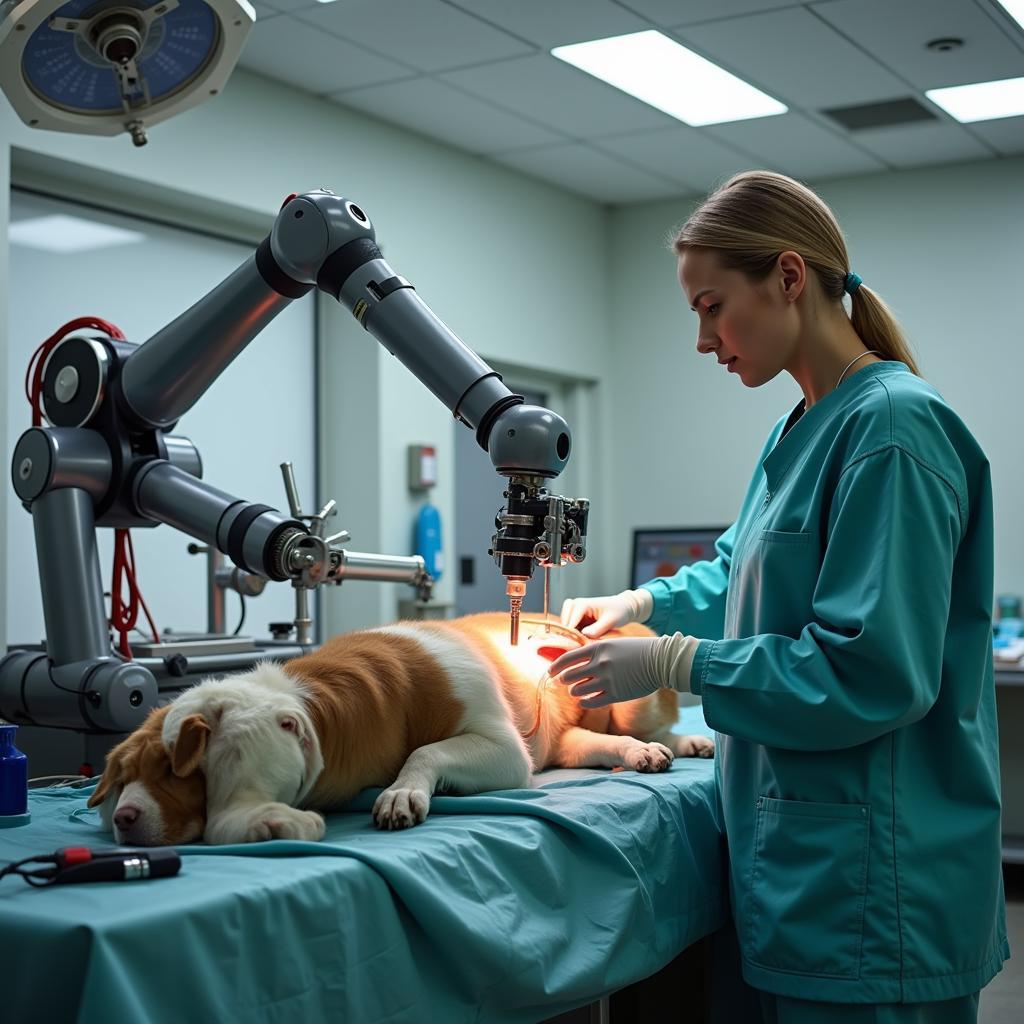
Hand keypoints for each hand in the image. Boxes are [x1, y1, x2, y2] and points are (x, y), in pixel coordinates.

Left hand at [549, 633, 698, 708]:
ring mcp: (607, 680)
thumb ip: (593, 651)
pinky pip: (591, 702)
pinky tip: (585, 701)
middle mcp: (599, 664)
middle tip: (563, 682)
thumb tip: (573, 661)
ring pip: (578, 691)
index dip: (556, 667)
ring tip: (576, 691)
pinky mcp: (616, 695)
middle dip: (563, 680)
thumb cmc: (635, 650)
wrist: (658, 660)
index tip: (550, 671)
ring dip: (574, 692)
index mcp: (597, 649)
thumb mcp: (611, 644)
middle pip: (569, 676)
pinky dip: (584, 702)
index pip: (567, 659)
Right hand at [560, 589, 652, 638]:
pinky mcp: (577, 618)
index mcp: (582, 604)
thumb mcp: (611, 620)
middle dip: (569, 635)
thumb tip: (584, 635)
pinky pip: (570, 629)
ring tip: (582, 644)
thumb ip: (598, 628)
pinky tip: (583, 642)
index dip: (572, 635)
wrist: (623, 607)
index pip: (570, 622)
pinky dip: (574, 635)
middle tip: (580, 646)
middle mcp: (575, 605)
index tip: (578, 647)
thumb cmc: (619, 611)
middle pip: (563, 624)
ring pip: (564, 627)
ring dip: (571, 635)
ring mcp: (575, 612)